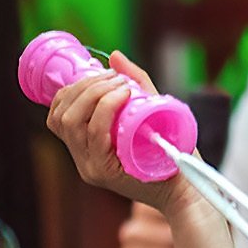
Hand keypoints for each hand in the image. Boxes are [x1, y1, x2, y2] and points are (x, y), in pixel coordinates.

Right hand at [43, 50, 197, 217]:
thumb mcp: (152, 112)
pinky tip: (123, 95)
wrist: (190, 191)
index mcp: (87, 148)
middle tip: (115, 77)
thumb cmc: (174, 154)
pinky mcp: (105, 172)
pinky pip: (93, 134)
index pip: (57, 115)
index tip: (100, 74)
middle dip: (85, 86)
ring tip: (122, 84)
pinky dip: (105, 108)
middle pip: (60, 115)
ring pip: (71, 122)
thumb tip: (115, 56)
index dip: (72, 90)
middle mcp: (84, 160)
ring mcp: (92, 167)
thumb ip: (136, 85)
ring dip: (95, 93)